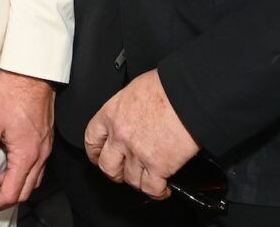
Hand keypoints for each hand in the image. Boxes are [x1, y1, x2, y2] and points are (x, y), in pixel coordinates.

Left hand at [0, 69, 53, 211]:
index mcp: (26, 155)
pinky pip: (36, 167)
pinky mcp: (45, 139)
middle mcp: (40, 155)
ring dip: (13, 187)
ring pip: (32, 181)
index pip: (11, 193)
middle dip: (2, 199)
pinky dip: (22, 173)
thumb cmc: (11, 93)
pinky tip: (8, 164)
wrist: (30, 71)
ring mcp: (45, 147)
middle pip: (24, 192)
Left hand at [83, 69, 199, 200]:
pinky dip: (158, 192)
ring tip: (147, 178)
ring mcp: (138, 153)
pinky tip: (163, 188)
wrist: (187, 95)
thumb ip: (126, 108)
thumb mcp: (133, 90)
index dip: (95, 152)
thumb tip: (130, 116)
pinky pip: (152, 189)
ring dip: (139, 181)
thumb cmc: (166, 87)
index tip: (98, 156)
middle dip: (115, 172)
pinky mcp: (158, 166)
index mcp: (112, 114)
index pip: (92, 139)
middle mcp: (121, 136)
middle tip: (122, 171)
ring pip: (131, 180)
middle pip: (107, 166)